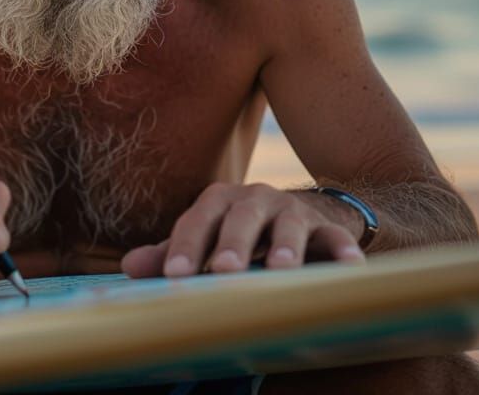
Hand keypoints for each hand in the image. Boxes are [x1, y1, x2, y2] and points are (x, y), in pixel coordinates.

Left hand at [121, 182, 365, 277]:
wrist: (302, 214)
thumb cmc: (241, 234)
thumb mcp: (207, 239)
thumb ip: (172, 253)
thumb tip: (128, 268)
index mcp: (220, 201)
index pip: (198, 221)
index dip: (186, 248)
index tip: (175, 277)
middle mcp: (255, 200)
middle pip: (242, 218)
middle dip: (233, 244)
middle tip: (225, 271)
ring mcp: (292, 211)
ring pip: (289, 225)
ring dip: (286, 246)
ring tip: (282, 270)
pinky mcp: (326, 227)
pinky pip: (335, 237)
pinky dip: (343, 250)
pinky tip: (350, 266)